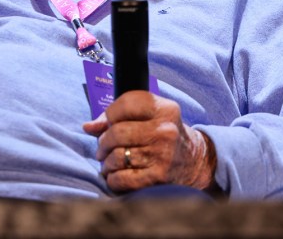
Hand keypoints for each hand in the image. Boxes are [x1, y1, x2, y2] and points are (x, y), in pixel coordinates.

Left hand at [82, 90, 216, 192]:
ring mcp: (162, 155)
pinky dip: (112, 178)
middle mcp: (165, 130)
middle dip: (103, 142)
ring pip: (116, 156)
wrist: (194, 162)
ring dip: (107, 162)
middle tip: (103, 148)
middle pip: (117, 132)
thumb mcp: (151, 117)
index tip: (110, 122)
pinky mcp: (158, 177)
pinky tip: (116, 175)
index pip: (126, 103)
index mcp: (165, 109)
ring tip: (110, 162)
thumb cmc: (164, 135)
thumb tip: (88, 127)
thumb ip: (119, 117)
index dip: (110, 114)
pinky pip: (121, 178)